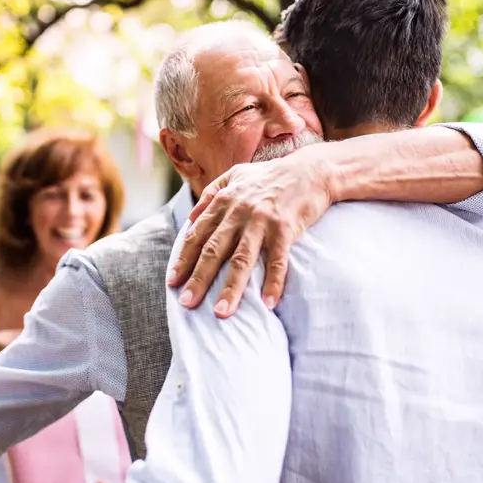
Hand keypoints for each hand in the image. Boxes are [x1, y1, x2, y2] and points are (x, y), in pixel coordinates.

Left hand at [168, 148, 335, 316]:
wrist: (310, 171)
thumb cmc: (270, 176)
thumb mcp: (235, 175)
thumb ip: (211, 193)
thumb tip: (190, 218)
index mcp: (224, 201)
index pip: (198, 235)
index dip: (184, 259)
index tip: (172, 281)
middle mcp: (239, 212)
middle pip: (214, 250)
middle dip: (199, 278)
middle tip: (186, 302)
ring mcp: (262, 221)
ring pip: (242, 259)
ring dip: (231, 288)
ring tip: (222, 312)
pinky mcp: (285, 229)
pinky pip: (277, 260)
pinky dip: (273, 282)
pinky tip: (268, 303)